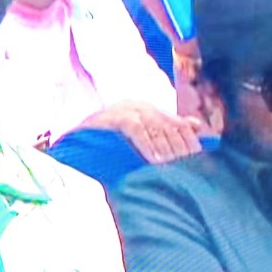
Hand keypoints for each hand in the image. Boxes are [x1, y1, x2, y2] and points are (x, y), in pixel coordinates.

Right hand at [81, 101, 203, 163]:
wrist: (71, 146)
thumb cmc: (108, 148)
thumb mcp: (142, 141)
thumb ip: (169, 130)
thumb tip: (199, 126)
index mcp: (147, 110)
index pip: (176, 123)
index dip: (189, 140)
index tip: (199, 157)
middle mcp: (137, 105)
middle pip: (168, 125)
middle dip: (180, 146)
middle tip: (189, 165)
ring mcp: (123, 108)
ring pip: (153, 126)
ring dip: (166, 147)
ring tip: (175, 166)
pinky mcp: (111, 116)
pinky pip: (135, 128)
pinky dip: (146, 144)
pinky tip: (155, 161)